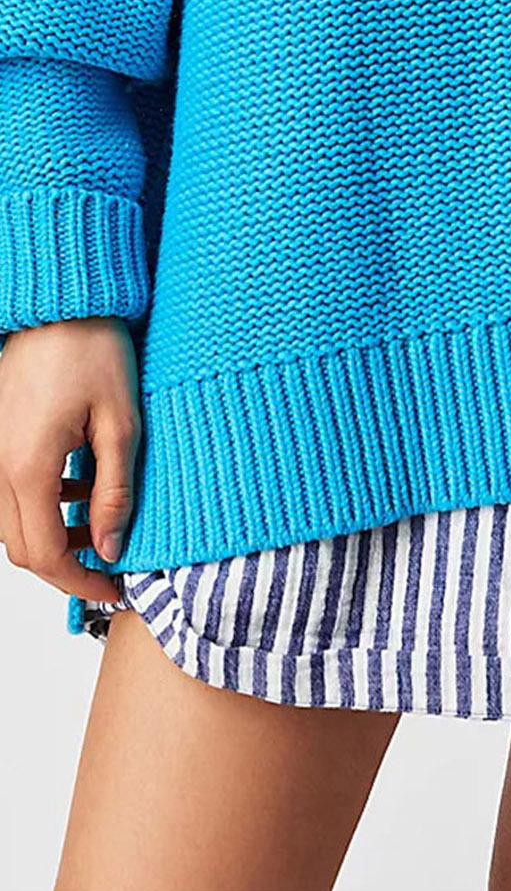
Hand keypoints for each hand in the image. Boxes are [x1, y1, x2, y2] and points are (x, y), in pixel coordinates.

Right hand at [0, 317, 141, 606]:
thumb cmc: (92, 347)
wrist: (61, 300)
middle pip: (23, 548)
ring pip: (13, 523)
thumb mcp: (120, 422)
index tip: (114, 590)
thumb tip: (110, 547)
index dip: (80, 583)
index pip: (46, 555)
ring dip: (53, 535)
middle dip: (66, 567)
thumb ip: (114, 491)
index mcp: (29, 467)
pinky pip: (11, 491)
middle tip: (111, 565)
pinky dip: (42, 504)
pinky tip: (79, 484)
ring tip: (100, 520)